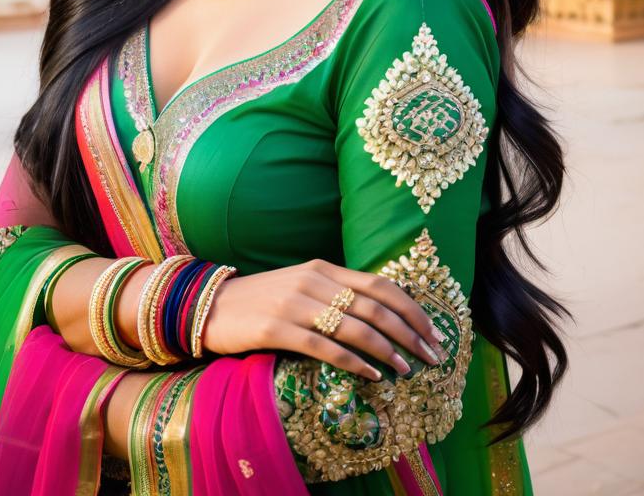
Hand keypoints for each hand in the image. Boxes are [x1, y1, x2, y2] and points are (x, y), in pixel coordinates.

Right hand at [201, 258, 448, 381]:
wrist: (210, 305)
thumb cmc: (262, 299)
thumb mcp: (301, 285)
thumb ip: (335, 292)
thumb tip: (382, 314)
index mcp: (322, 268)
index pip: (379, 285)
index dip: (411, 309)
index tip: (433, 332)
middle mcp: (312, 282)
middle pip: (374, 307)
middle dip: (409, 333)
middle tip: (431, 356)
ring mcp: (293, 304)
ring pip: (355, 327)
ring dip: (387, 351)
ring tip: (406, 369)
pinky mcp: (276, 329)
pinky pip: (324, 347)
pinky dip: (354, 362)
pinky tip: (371, 375)